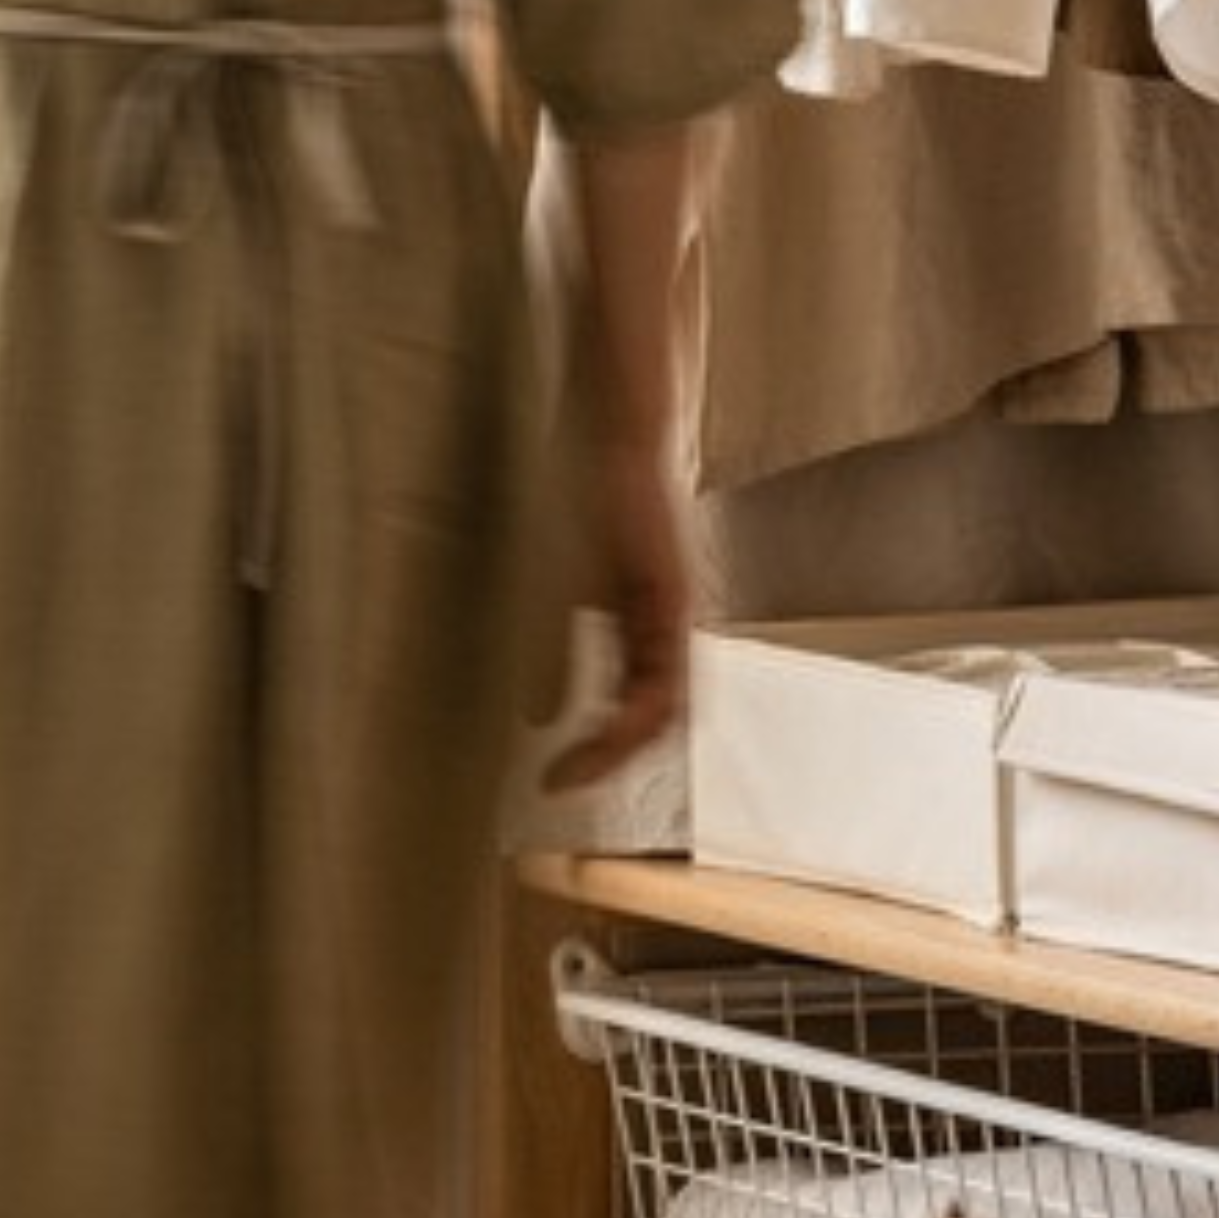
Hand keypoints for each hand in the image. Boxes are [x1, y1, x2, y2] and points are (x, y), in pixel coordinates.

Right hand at [539, 428, 696, 791]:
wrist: (623, 433)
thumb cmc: (593, 498)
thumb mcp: (566, 592)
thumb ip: (561, 653)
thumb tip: (542, 717)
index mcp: (645, 630)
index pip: (636, 711)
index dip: (600, 749)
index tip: (552, 776)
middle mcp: (668, 630)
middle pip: (659, 722)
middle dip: (611, 761)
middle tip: (562, 784)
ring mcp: (676, 617)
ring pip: (667, 711)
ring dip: (621, 750)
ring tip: (575, 772)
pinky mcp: (672, 602)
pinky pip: (663, 677)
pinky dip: (631, 717)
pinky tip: (597, 730)